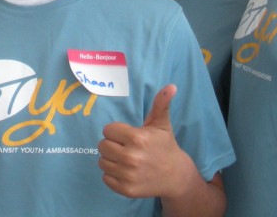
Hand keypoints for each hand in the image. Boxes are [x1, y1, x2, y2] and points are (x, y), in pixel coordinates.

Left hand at [98, 85, 196, 200]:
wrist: (175, 176)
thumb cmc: (164, 146)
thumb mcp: (162, 124)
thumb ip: (161, 104)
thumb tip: (171, 86)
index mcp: (137, 138)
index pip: (107, 130)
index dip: (116, 132)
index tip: (127, 136)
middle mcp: (131, 157)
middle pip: (102, 146)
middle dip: (112, 145)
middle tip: (125, 147)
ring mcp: (128, 175)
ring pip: (102, 162)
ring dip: (111, 160)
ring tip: (126, 159)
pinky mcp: (126, 190)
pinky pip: (105, 178)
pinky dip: (112, 175)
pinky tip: (125, 171)